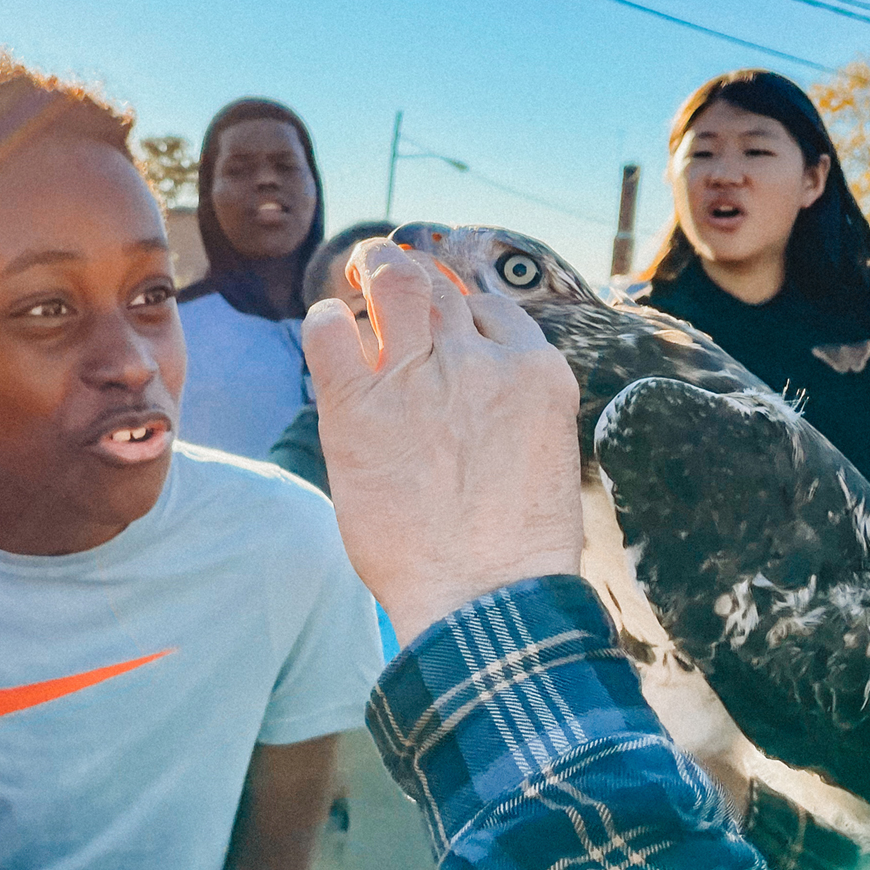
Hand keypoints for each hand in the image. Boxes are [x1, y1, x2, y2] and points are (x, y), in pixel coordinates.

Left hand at [303, 241, 582, 644]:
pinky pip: (329, 332)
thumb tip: (477, 402)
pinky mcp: (357, 404)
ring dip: (374, 271)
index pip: (491, 311)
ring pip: (394, 285)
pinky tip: (326, 332)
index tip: (444, 326)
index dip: (462, 314)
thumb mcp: (544, 458)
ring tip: (358, 270)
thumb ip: (510, 412)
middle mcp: (478, 360)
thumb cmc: (517, 551)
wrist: (486, 599)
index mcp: (535, 372)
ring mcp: (417, 375)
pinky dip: (325, 323)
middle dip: (414, 277)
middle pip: (440, 289)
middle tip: (388, 274)